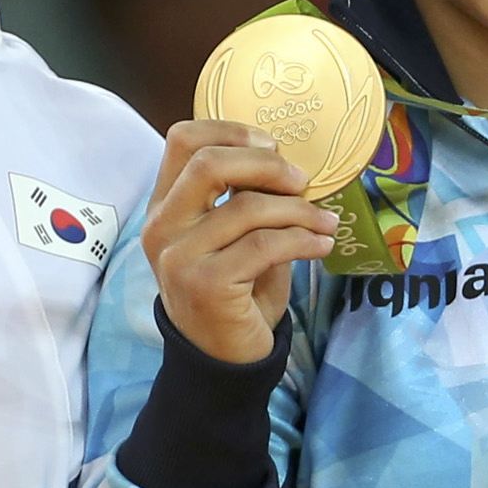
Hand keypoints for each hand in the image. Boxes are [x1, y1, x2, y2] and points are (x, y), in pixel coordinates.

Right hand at [142, 120, 340, 363]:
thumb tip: (285, 161)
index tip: (271, 146)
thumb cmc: (236, 288)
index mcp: (164, 205)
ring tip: (326, 222)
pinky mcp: (205, 284)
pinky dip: (302, 240)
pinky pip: (264, 246)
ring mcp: (179, 257)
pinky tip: (321, 245)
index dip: (231, 131)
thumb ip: (244, 196)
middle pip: (209, 163)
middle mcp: (162, 227)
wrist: (224, 357)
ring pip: (247, 207)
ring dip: (299, 211)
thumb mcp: (233, 235)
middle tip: (302, 181)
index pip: (182, 141)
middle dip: (267, 165)